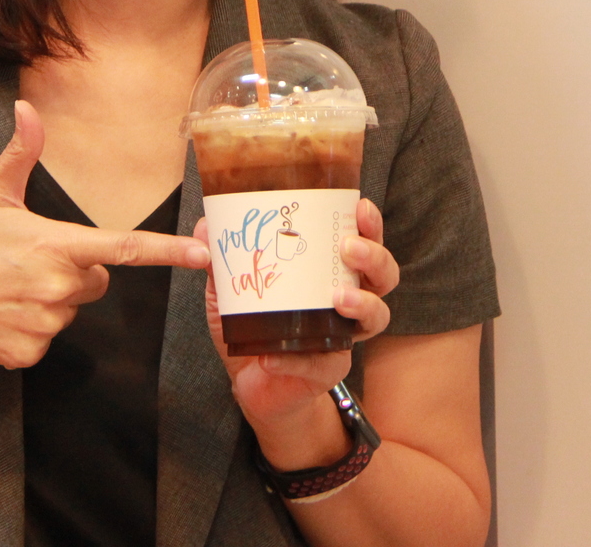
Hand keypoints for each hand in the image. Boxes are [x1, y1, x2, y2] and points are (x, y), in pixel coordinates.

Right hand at [0, 101, 209, 379]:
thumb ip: (20, 154)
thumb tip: (27, 108)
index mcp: (55, 245)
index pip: (123, 249)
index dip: (167, 252)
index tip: (202, 256)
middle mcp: (57, 287)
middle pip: (97, 281)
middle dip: (75, 272)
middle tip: (30, 263)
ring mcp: (44, 324)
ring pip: (72, 311)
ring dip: (51, 302)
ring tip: (8, 288)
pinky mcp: (29, 354)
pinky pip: (48, 338)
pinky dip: (30, 329)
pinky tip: (1, 315)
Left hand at [193, 199, 399, 446]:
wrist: (250, 382)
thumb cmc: (254, 326)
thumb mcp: (233, 289)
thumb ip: (224, 259)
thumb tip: (206, 225)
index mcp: (330, 272)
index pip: (363, 241)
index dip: (370, 224)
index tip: (361, 206)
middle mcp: (348, 300)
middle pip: (384, 274)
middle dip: (374, 256)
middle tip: (348, 247)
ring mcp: (344, 336)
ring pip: (378, 316)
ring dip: (363, 304)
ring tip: (339, 298)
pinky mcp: (329, 370)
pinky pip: (323, 363)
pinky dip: (297, 360)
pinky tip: (273, 357)